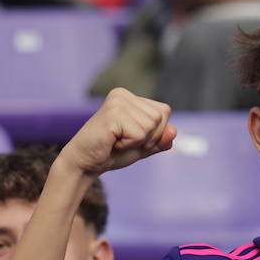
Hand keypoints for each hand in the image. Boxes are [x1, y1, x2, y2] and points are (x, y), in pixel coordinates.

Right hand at [58, 88, 176, 177]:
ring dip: (137, 142)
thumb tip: (173, 131)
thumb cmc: (113, 153)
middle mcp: (123, 95)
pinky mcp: (112, 115)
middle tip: (123, 141)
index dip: (156, 132)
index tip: (132, 137)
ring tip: (117, 141)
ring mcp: (116, 102)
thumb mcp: (144, 146)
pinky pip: (139, 134)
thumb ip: (161, 139)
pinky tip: (112, 142)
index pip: (164, 111)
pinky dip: (129, 145)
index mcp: (131, 97)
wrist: (86, 164)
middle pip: (160, 117)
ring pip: (151, 126)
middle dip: (148, 137)